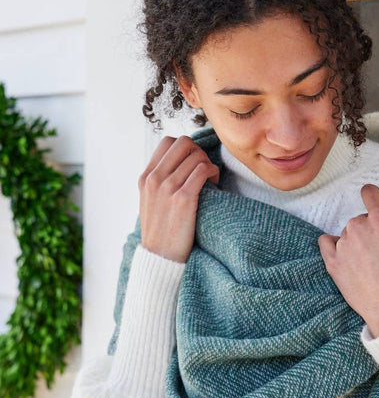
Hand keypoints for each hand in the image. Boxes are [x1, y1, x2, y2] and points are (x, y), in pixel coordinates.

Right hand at [138, 135, 219, 262]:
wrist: (160, 256)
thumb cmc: (161, 230)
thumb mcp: (150, 201)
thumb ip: (159, 181)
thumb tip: (180, 164)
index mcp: (145, 177)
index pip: (167, 141)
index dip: (186, 147)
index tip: (193, 162)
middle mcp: (154, 179)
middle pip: (184, 143)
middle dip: (199, 151)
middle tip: (204, 168)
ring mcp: (167, 188)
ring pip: (196, 156)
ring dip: (208, 164)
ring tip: (210, 179)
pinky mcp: (183, 199)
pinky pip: (203, 170)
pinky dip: (212, 172)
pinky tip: (213, 183)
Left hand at [318, 184, 378, 336]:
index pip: (369, 192)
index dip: (372, 195)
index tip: (374, 202)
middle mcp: (359, 227)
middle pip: (360, 218)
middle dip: (369, 228)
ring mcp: (343, 244)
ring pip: (347, 233)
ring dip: (355, 241)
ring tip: (368, 262)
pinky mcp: (332, 261)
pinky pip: (326, 242)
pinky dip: (334, 246)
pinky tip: (347, 258)